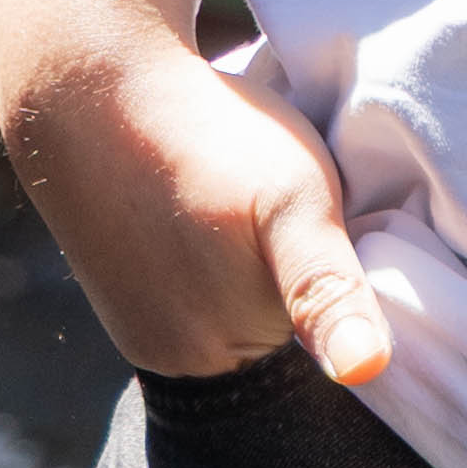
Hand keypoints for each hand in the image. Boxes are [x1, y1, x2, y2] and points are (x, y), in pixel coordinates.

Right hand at [4, 20, 395, 390]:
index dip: (329, 274)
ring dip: (240, 271)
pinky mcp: (122, 305)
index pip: (314, 333)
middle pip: (269, 330)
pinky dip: (200, 265)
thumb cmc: (211, 140)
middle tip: (274, 205)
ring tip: (233, 204)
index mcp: (233, 347)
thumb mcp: (295, 199)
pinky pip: (186, 301)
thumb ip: (328, 288)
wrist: (99, 96)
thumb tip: (366, 372)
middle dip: (283, 278)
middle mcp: (183, 361)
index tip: (314, 216)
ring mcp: (145, 334)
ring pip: (228, 314)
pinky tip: (197, 213)